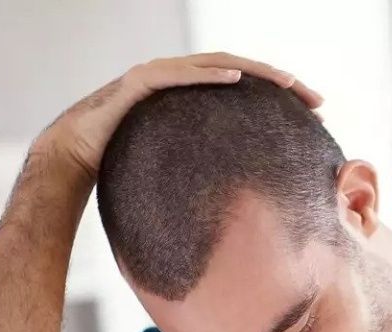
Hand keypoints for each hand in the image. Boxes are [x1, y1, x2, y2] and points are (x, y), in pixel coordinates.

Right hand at [35, 52, 324, 178]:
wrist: (73, 159)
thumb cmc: (123, 165)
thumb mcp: (178, 170)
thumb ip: (208, 173)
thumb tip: (248, 207)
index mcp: (191, 97)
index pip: (245, 91)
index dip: (280, 98)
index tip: (314, 115)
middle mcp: (178, 77)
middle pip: (240, 72)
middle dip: (282, 83)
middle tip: (318, 101)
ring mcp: (157, 75)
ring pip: (216, 64)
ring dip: (256, 71)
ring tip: (289, 83)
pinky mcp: (137, 82)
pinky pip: (178, 74)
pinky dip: (207, 74)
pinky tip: (236, 79)